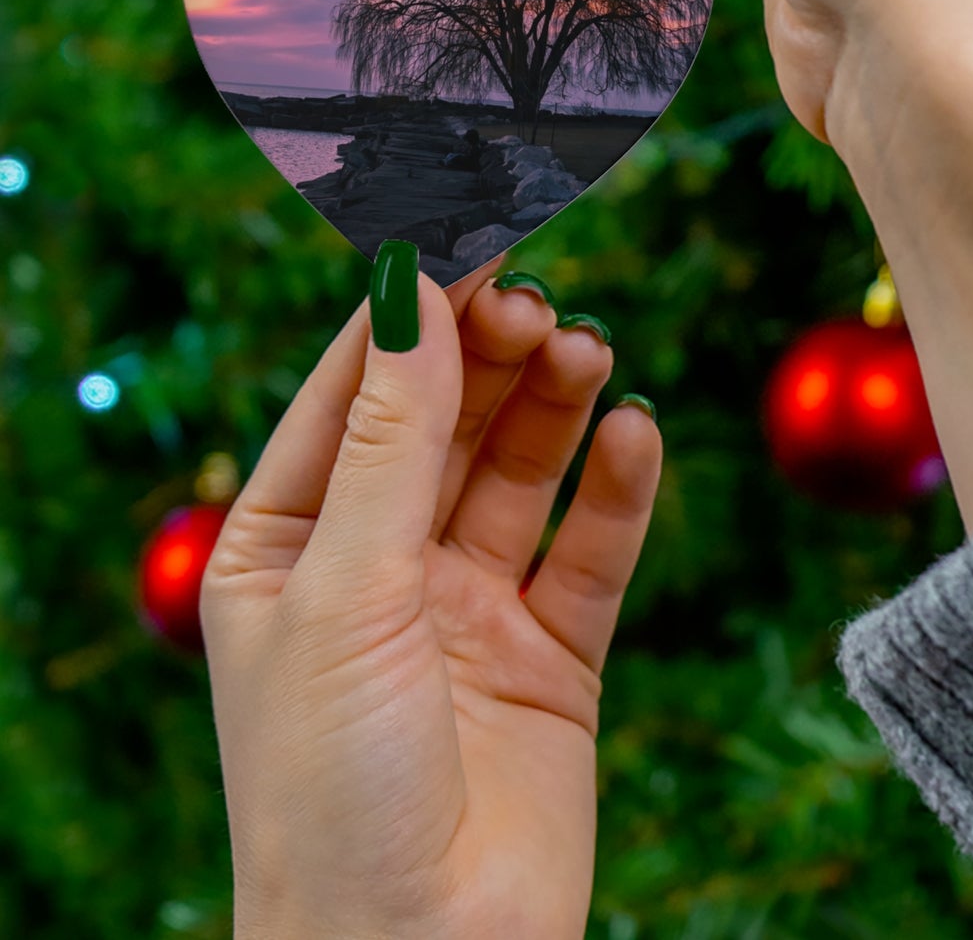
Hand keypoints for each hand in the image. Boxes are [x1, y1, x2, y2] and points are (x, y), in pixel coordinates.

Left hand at [201, 254, 660, 939]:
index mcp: (288, 545)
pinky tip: (635, 435)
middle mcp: (379, 565)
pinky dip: (617, 489)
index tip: (470, 229)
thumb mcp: (346, 591)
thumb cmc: (331, 790)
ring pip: (521, 470)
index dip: (411, 311)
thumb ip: (391, 438)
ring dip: (555, 405)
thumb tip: (410, 287)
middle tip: (538, 302)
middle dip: (490, 354)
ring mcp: (469, 607)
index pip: (353, 391)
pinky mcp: (552, 653)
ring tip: (587, 351)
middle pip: (447, 419)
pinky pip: (591, 549)